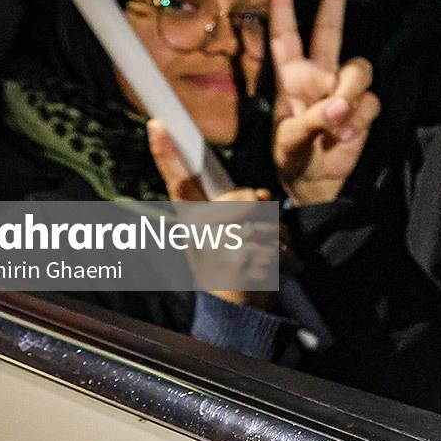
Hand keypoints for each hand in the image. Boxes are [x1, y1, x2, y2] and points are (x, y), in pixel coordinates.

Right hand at [147, 119, 277, 306]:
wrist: (235, 315)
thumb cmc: (234, 268)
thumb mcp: (226, 237)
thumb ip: (238, 209)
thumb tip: (262, 196)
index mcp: (193, 221)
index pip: (178, 183)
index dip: (167, 154)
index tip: (157, 124)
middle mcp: (198, 232)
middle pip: (245, 197)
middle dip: (263, 212)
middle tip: (257, 239)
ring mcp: (215, 246)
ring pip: (267, 220)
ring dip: (278, 239)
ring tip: (264, 259)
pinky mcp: (236, 263)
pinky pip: (275, 244)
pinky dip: (284, 260)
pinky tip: (270, 274)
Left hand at [268, 0, 380, 205]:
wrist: (316, 186)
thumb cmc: (293, 159)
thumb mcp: (291, 142)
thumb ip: (314, 120)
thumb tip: (341, 105)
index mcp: (291, 78)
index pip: (286, 34)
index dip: (282, 6)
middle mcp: (319, 75)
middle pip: (330, 28)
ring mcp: (342, 89)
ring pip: (360, 68)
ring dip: (352, 93)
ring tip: (337, 125)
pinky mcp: (363, 107)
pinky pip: (371, 101)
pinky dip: (360, 120)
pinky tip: (346, 137)